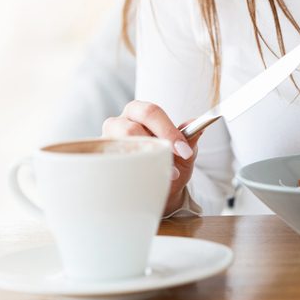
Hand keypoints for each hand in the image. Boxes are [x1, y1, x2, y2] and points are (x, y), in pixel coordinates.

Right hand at [103, 100, 199, 215]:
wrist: (154, 188)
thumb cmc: (168, 164)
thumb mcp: (183, 153)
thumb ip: (189, 139)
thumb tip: (198, 125)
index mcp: (138, 112)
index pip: (150, 112)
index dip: (168, 130)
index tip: (184, 150)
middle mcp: (118, 123)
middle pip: (130, 127)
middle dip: (154, 146)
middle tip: (173, 163)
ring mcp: (106, 143)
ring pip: (119, 147)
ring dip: (143, 162)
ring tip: (160, 174)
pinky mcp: (101, 162)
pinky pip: (111, 166)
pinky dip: (131, 174)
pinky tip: (142, 181)